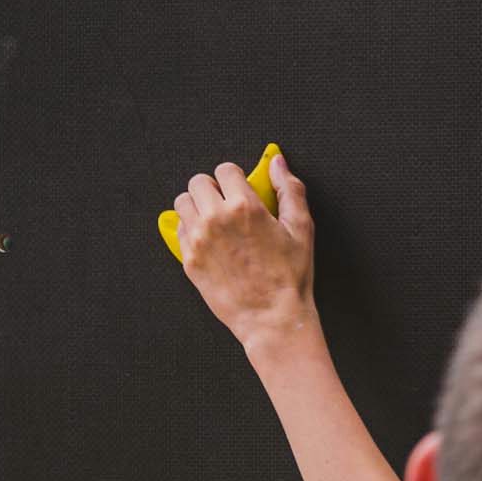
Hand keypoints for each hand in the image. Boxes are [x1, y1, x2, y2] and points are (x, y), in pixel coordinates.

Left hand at [175, 152, 315, 351]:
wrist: (272, 317)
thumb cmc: (290, 276)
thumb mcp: (302, 229)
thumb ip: (289, 190)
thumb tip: (277, 163)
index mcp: (245, 207)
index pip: (225, 170)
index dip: (235, 178)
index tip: (240, 189)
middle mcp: (216, 219)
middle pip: (198, 182)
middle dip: (213, 188)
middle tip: (226, 203)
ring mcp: (198, 239)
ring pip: (182, 203)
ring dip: (197, 206)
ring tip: (214, 220)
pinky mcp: (188, 258)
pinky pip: (179, 230)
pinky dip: (191, 229)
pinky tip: (210, 240)